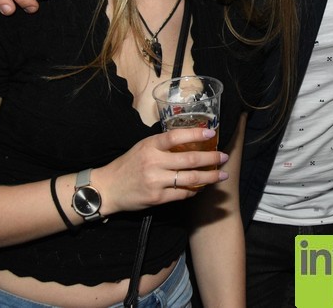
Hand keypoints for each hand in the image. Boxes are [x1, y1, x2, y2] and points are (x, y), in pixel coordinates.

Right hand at [98, 128, 229, 213]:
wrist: (108, 189)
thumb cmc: (127, 165)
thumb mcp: (142, 147)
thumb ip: (162, 145)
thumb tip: (190, 140)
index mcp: (150, 146)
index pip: (176, 136)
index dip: (196, 134)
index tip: (212, 134)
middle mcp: (154, 162)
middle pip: (190, 159)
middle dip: (211, 159)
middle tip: (224, 157)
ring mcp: (156, 181)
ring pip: (190, 179)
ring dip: (209, 177)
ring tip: (221, 175)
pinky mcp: (157, 198)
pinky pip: (183, 194)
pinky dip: (195, 190)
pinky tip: (203, 187)